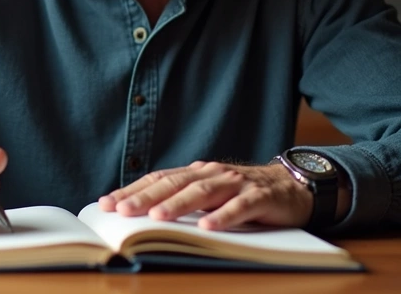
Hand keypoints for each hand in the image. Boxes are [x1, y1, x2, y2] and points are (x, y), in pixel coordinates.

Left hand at [98, 161, 312, 230]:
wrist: (293, 187)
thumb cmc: (244, 194)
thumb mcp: (211, 194)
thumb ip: (183, 200)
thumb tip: (142, 214)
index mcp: (197, 173)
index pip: (159, 180)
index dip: (133, 190)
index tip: (107, 203)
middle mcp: (213, 174)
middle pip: (175, 184)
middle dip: (146, 197)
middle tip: (122, 210)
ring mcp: (237, 184)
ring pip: (203, 192)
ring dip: (179, 204)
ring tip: (158, 217)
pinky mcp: (261, 198)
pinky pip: (240, 207)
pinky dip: (223, 216)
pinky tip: (208, 226)